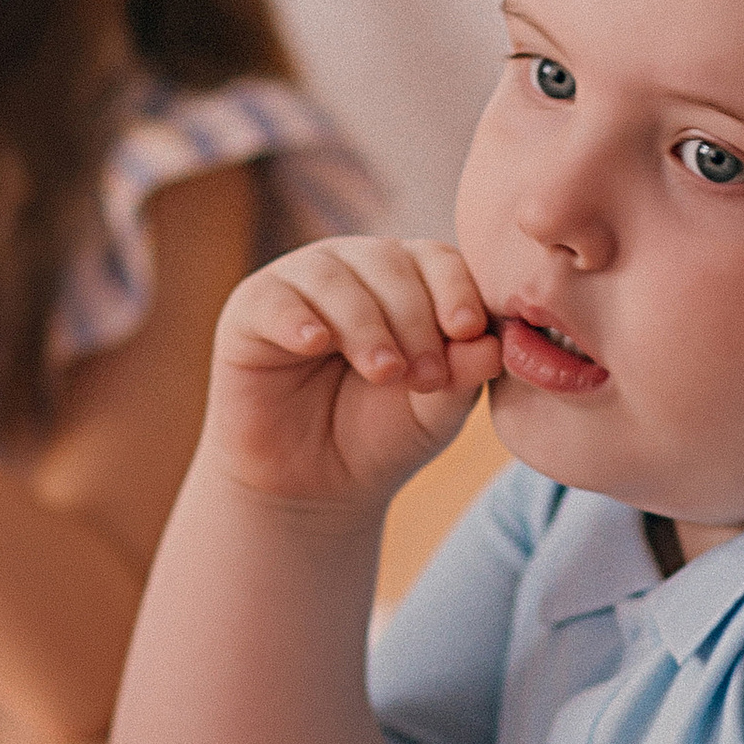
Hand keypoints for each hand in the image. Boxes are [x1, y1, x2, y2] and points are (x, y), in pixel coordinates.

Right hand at [203, 237, 501, 516]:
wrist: (315, 484)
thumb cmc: (382, 435)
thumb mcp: (435, 411)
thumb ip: (463, 374)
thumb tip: (491, 344)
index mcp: (408, 280)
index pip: (437, 259)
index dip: (455, 289)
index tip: (468, 330)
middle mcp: (355, 269)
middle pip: (390, 262)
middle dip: (415, 319)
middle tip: (426, 377)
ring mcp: (301, 283)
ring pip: (336, 275)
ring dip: (366, 324)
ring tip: (384, 374)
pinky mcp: (252, 309)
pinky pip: (275, 297)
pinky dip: (297, 317)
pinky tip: (315, 343)